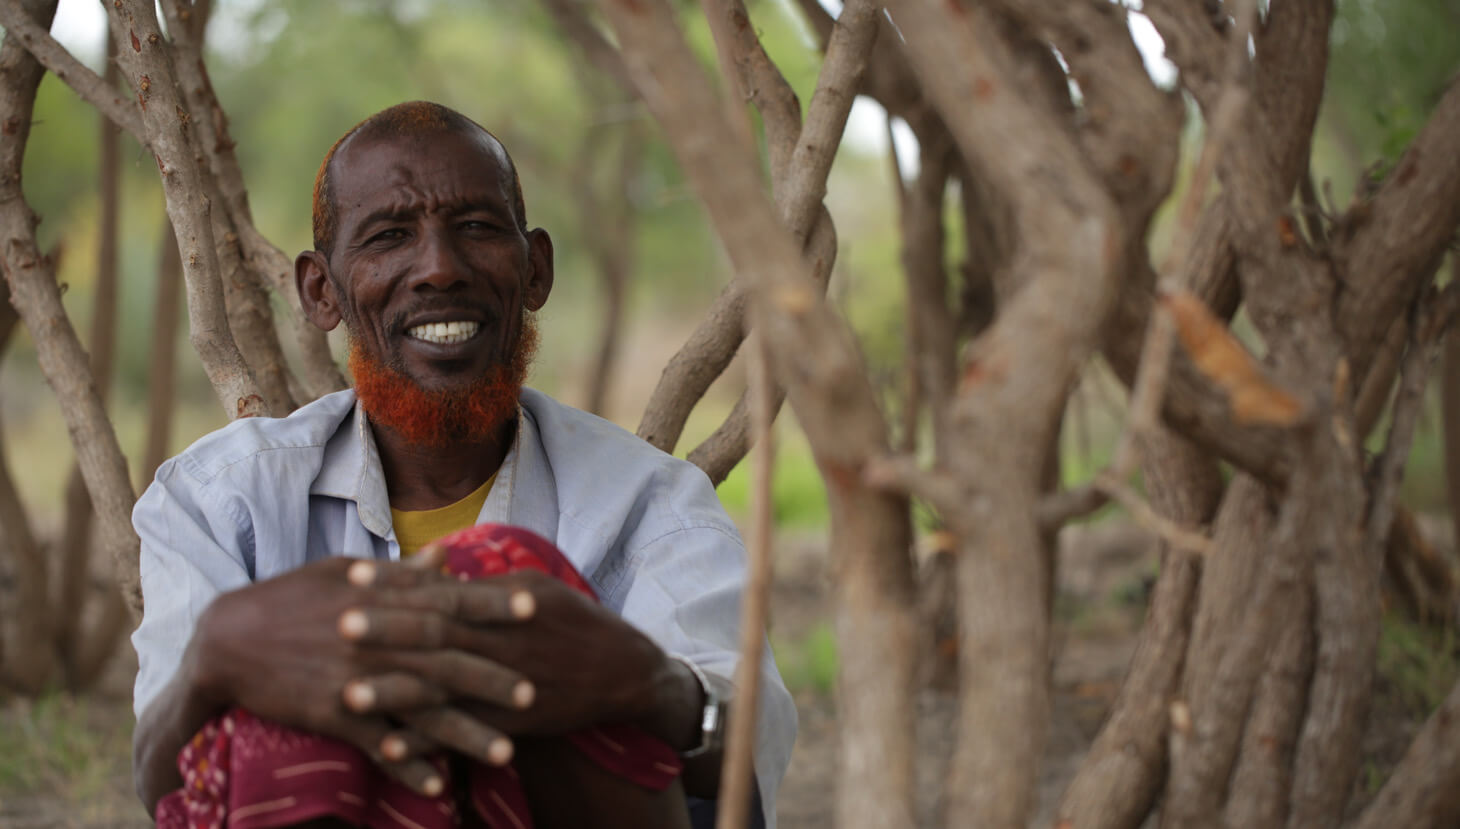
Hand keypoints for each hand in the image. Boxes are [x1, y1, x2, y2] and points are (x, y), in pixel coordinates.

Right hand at [186, 556, 530, 791]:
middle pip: (444, 658)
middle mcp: (375, 637)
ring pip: (419, 708)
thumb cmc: (289, 598)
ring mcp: (355, 678)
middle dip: (492, 676)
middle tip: (535, 691)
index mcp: (380, 597)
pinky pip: (377, 744)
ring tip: (506, 753)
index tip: (534, 607)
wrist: (226, 640)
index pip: (448, 598)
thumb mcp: (342, 573)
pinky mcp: (332, 714)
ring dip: (464, 732)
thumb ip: (401, 572)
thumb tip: (448, 557)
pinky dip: (407, 765)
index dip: (493, 603)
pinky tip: (438, 785)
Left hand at [340, 566, 678, 737]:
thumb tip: (435, 568)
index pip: (443, 589)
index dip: (399, 583)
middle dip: (387, 631)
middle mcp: (502, 642)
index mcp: (505, 603)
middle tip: (337, 624)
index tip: (354, 573)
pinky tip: (391, 748)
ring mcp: (505, 685)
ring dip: (395, 693)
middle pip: (437, 635)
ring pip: (443, 689)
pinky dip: (427, 742)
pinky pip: (462, 733)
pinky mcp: (510, 723)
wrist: (622, 671)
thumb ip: (482, 585)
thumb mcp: (534, 588)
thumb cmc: (572, 621)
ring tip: (348, 695)